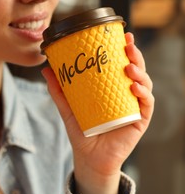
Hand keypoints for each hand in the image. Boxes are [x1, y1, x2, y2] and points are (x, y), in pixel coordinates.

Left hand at [41, 32, 153, 193]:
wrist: (88, 157)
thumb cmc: (81, 132)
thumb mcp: (67, 108)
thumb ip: (58, 90)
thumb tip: (46, 69)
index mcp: (112, 90)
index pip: (120, 66)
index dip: (124, 50)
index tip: (121, 35)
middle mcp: (126, 96)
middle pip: (135, 71)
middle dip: (134, 55)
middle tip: (127, 45)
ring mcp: (134, 107)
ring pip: (144, 84)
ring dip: (140, 72)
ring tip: (128, 66)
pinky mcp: (139, 121)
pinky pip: (146, 105)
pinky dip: (143, 94)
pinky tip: (135, 88)